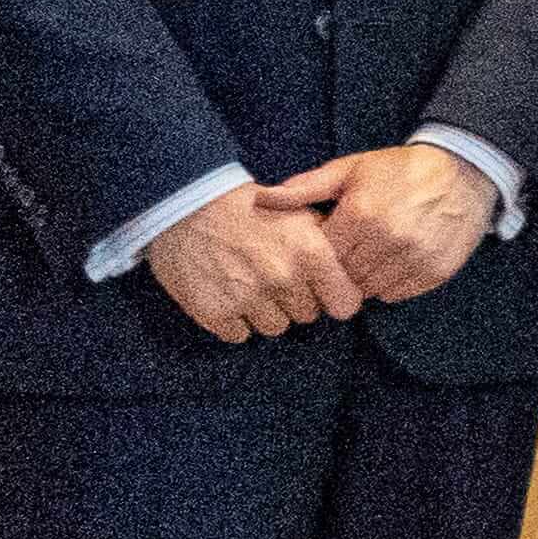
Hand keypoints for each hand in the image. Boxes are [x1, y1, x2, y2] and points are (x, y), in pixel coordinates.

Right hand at [146, 186, 367, 343]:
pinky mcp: (215, 313)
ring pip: (275, 327)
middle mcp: (283, 279)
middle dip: (296, 300)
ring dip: (265, 311)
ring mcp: (249, 298)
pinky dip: (234, 320)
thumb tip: (350, 269)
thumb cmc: (248, 205)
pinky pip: (239, 334)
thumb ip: (328, 242)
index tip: (321, 291)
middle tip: (274, 277)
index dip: (334, 298)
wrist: (187, 204)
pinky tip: (227, 293)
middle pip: (307, 316)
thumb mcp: (299, 211)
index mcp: (311, 254)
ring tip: (249, 283)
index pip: (345, 305)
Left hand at [280, 144, 497, 303]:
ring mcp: (414, 258)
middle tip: (350, 251)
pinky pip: (397, 293)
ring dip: (364, 278)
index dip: (321, 252)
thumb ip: (304, 188)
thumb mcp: (350, 170)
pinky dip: (390, 284)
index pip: (323, 256)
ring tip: (370, 256)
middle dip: (341, 268)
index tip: (330, 241)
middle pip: (345, 276)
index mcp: (360, 215)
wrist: (463, 171)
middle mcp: (387, 240)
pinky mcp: (435, 271)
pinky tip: (392, 262)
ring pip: (370, 289)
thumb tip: (260, 199)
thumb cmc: (400, 169)